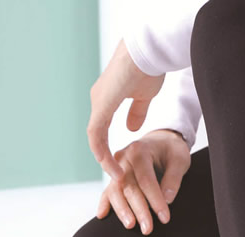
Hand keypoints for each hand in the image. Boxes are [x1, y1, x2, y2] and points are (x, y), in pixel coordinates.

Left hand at [87, 38, 165, 181]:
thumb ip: (136, 113)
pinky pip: (96, 135)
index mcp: (107, 98)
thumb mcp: (144, 97)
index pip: (103, 129)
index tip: (122, 164)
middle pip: (97, 136)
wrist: (149, 51)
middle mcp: (99, 100)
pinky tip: (111, 164)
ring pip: (95, 138)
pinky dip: (102, 151)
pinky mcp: (101, 106)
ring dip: (104, 159)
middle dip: (106, 158)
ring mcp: (98, 102)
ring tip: (117, 176)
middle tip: (118, 175)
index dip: (109, 148)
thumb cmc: (150, 67)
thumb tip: (131, 129)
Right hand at [96, 129, 190, 234]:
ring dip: (122, 210)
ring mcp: (116, 168)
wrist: (160, 141)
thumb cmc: (171, 151)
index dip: (155, 200)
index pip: (146, 180)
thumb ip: (173, 179)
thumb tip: (167, 200)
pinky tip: (102, 215)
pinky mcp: (114, 177)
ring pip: (115, 191)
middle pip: (129, 187)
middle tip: (148, 229)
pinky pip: (107, 191)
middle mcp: (123, 158)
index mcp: (139, 151)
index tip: (164, 218)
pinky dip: (104, 203)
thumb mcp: (180, 160)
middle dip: (139, 210)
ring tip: (131, 226)